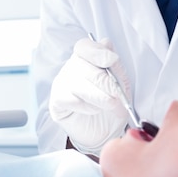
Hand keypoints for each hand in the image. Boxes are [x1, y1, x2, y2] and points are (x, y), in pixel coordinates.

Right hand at [49, 37, 130, 155]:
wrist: (105, 130)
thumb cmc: (111, 103)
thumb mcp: (121, 84)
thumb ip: (115, 68)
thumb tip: (109, 50)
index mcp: (88, 57)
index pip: (85, 46)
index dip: (97, 52)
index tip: (111, 60)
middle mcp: (72, 66)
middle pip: (84, 66)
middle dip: (106, 82)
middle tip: (119, 96)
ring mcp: (62, 82)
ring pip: (79, 84)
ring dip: (100, 97)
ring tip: (113, 106)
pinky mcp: (57, 101)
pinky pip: (71, 100)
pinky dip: (87, 106)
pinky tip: (93, 110)